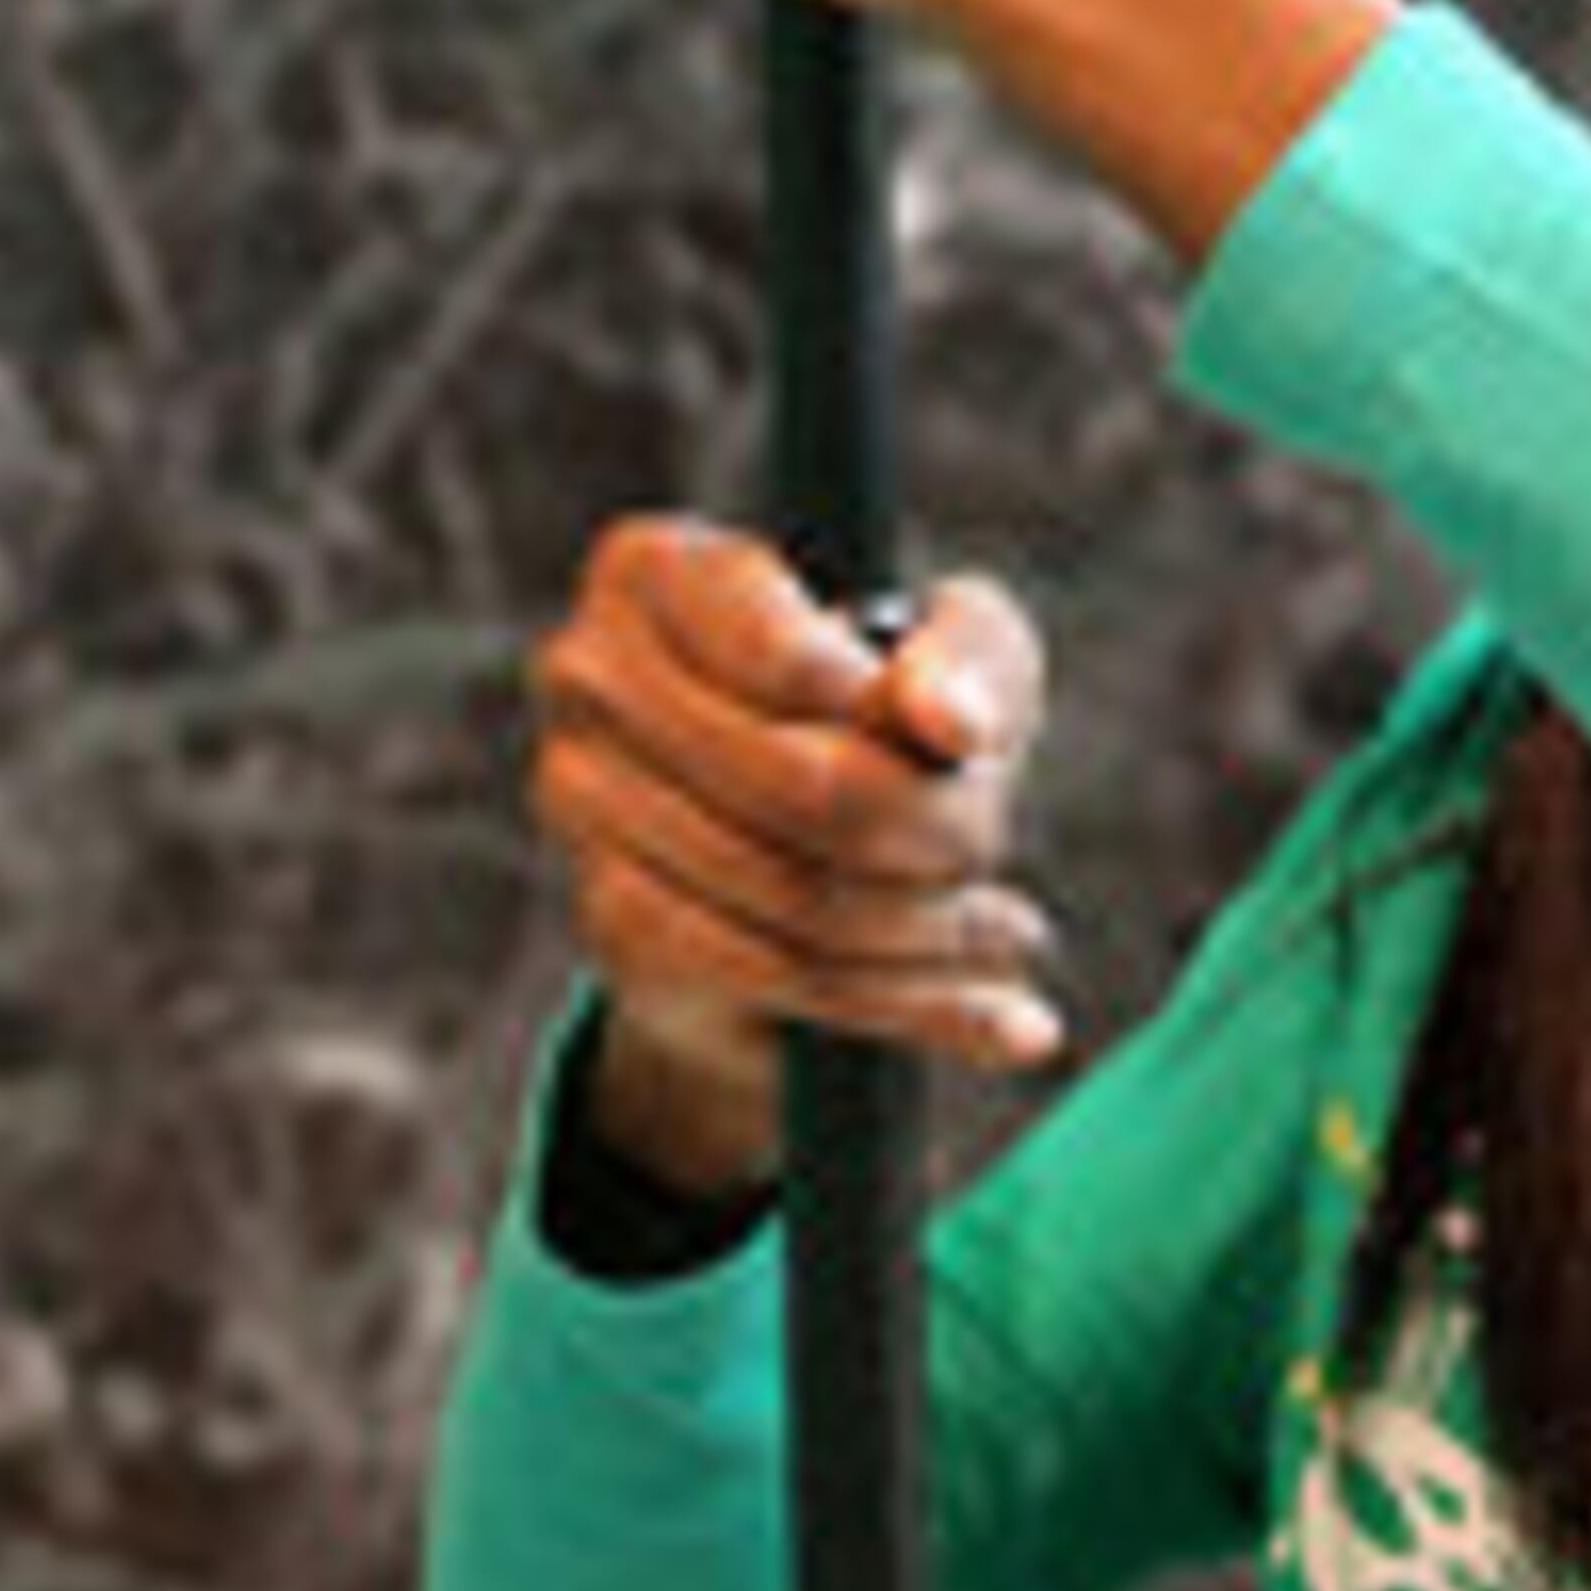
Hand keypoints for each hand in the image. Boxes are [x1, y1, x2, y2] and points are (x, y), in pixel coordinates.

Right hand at [530, 520, 1059, 1195]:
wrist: (791, 850)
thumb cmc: (887, 710)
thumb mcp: (957, 655)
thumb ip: (968, 661)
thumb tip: (948, 728)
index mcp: (655, 570)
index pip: (794, 665)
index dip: (903, 723)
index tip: (979, 749)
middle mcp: (586, 672)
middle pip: (807, 787)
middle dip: (942, 835)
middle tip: (998, 849)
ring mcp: (579, 801)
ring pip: (799, 897)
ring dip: (936, 932)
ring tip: (1011, 931)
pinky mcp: (608, 918)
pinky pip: (778, 980)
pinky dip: (910, 1006)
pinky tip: (1003, 1019)